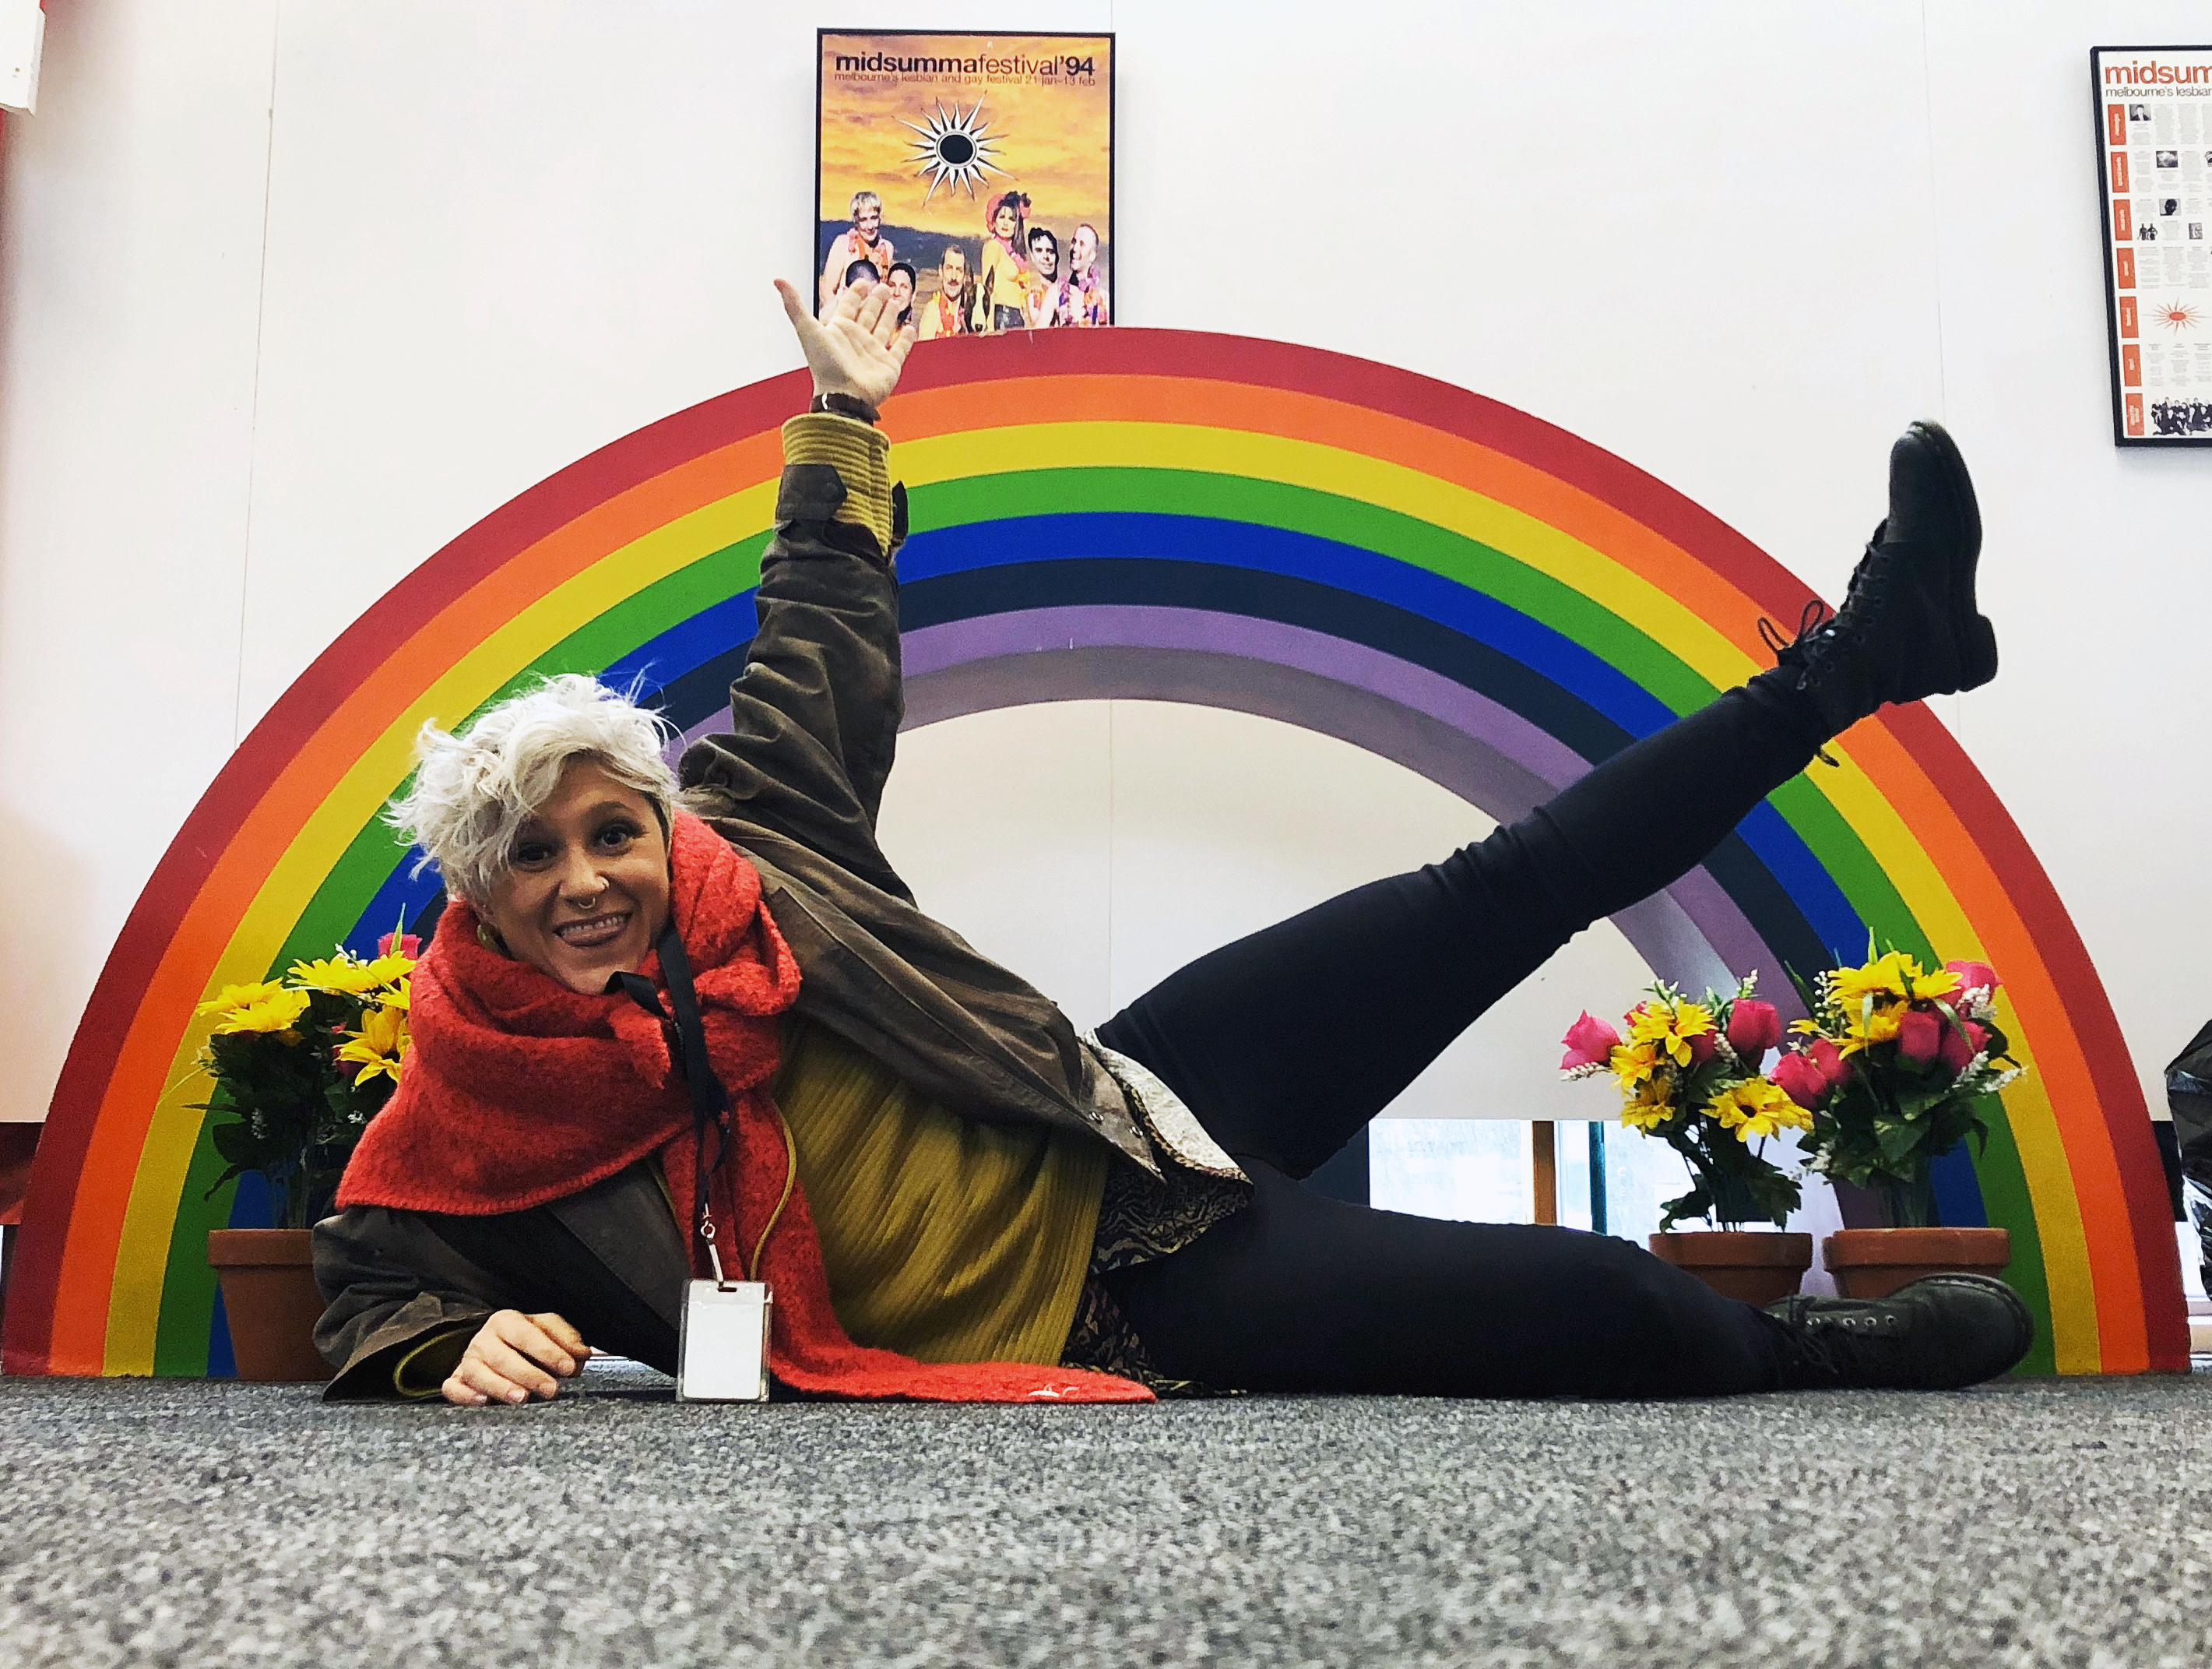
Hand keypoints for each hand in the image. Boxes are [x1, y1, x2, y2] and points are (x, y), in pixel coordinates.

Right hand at [442, 1309, 591, 1405]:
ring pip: (477, 1373)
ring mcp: (468, 1360)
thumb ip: (566, 1339)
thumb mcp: (547, 1331)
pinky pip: (453, 1388)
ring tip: (522, 1397)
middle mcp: (484, 1339)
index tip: (568, 1367)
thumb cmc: (525, 1340)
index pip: (526, 1334)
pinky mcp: (457, 1380)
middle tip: (551, 1389)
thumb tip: (582, 1354)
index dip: (548, 1351)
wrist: (494, 1346)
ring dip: (500, 1386)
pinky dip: (465, 1395)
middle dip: (529, 1373)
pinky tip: (483, 1401)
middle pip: (502, 1356)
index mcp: (507, 1321)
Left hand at [775, 277, 914, 410]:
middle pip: (868, 314)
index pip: (849, 306)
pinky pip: (899, 349)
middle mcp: (856, 340)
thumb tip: (777, 280)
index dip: (855, 293)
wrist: (844, 397)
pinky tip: (909, 328)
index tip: (862, 281)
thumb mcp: (807, 330)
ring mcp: (873, 353)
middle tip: (884, 286)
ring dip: (890, 313)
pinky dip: (905, 339)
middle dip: (875, 300)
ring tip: (898, 299)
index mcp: (839, 330)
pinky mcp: (889, 366)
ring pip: (884, 327)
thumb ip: (794, 305)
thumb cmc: (826, 367)